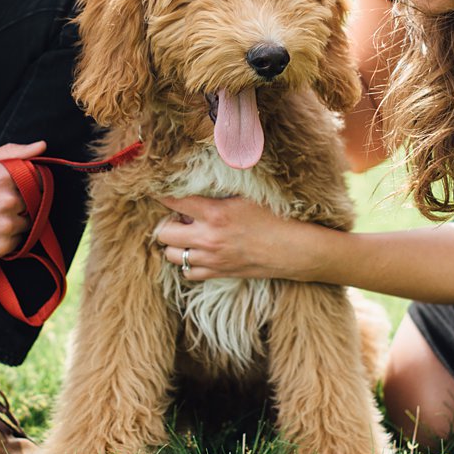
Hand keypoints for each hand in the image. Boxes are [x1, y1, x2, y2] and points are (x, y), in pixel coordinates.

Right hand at [0, 141, 46, 261]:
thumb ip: (13, 153)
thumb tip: (42, 146)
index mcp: (4, 175)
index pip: (38, 181)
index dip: (29, 185)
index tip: (14, 189)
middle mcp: (8, 200)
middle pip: (33, 204)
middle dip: (19, 204)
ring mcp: (5, 225)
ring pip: (26, 224)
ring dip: (14, 222)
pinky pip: (16, 243)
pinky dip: (5, 239)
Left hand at [153, 194, 311, 281]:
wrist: (294, 250)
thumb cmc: (276, 217)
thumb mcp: (248, 195)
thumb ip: (220, 190)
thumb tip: (199, 180)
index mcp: (215, 214)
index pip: (173, 202)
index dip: (162, 194)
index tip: (159, 190)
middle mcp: (208, 239)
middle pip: (163, 233)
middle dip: (165, 222)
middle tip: (177, 216)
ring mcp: (211, 259)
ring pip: (172, 255)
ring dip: (174, 244)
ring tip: (186, 234)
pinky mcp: (218, 273)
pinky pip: (188, 273)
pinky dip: (187, 263)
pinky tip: (197, 252)